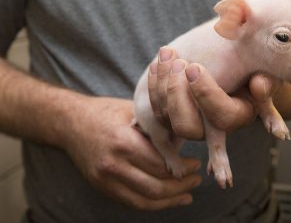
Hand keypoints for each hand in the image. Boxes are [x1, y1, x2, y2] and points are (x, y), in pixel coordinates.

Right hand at [63, 96, 201, 209]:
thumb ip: (157, 127)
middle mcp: (114, 164)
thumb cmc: (105, 112)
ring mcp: (105, 179)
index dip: (183, 168)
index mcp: (124, 142)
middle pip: (156, 186)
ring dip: (170, 200)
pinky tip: (167, 200)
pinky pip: (132, 202)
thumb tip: (184, 142)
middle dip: (181, 185)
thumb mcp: (134, 111)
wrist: (70, 122)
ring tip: (187, 194)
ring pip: (145, 199)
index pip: (161, 164)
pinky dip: (152, 204)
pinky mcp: (102, 187)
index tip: (196, 164)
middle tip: (196, 179)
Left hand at [148, 47, 281, 139]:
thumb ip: (267, 80)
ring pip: (166, 117)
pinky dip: (154, 85)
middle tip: (179, 63)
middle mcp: (212, 127)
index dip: (205, 94)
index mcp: (237, 117)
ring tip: (168, 53)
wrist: (236, 63)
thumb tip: (260, 87)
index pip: (222, 118)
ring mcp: (191, 121)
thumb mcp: (267, 70)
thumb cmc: (254, 65)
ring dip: (162, 84)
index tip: (194, 66)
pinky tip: (157, 63)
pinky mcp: (175, 114)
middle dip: (177, 95)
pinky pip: (156, 109)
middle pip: (186, 128)